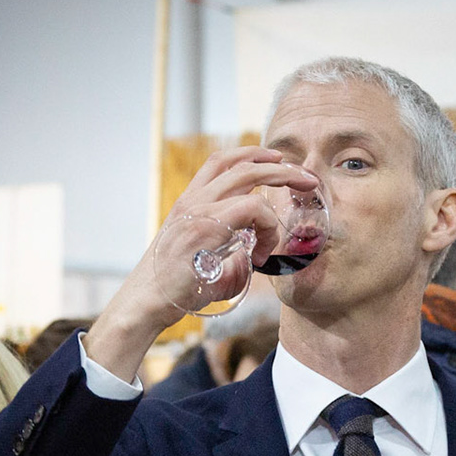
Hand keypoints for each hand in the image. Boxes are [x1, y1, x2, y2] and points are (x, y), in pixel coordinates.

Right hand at [87, 147, 316, 382]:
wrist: (149, 300)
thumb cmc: (178, 288)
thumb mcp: (209, 263)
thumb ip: (233, 255)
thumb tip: (253, 257)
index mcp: (190, 202)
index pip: (221, 162)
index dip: (251, 154)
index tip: (277, 160)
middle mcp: (193, 199)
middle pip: (240, 163)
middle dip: (279, 165)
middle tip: (306, 176)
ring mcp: (199, 209)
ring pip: (249, 176)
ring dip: (282, 180)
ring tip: (302, 193)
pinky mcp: (208, 225)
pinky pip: (252, 207)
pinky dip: (268, 227)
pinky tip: (261, 253)